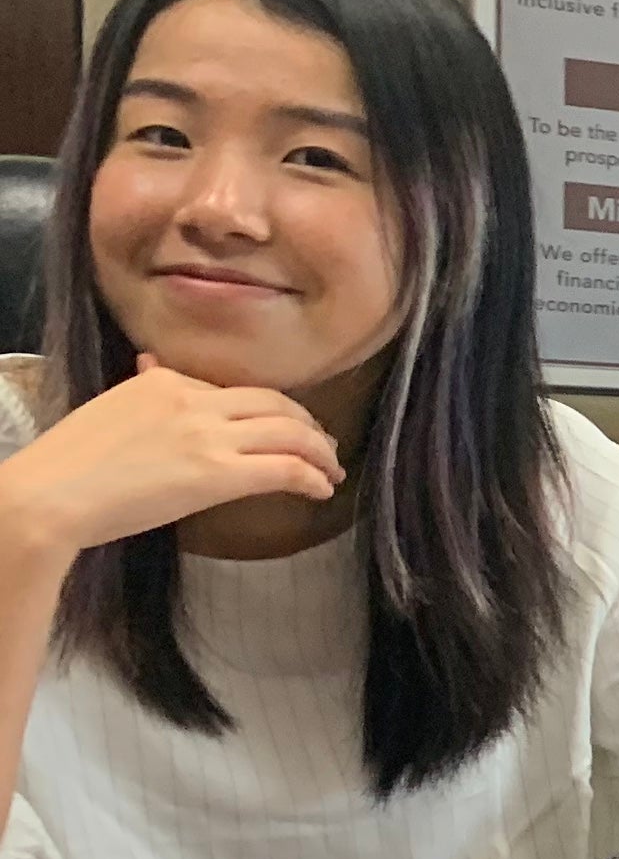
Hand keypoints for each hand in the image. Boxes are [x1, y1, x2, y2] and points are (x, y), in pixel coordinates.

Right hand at [0, 359, 342, 562]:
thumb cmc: (69, 464)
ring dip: (320, 452)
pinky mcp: (218, 474)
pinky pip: (286, 468)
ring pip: (290, 432)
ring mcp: (208, 435)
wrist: (48, 496)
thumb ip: (142, 389)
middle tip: (322, 446)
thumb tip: (150, 362)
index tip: (279, 428)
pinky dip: (312, 477)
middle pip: (274, 403)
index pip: (231, 391)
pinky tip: (321, 489)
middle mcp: (192, 399)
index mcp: (164, 379)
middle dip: (306, 425)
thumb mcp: (109, 409)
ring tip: (330, 471)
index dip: (265, 412)